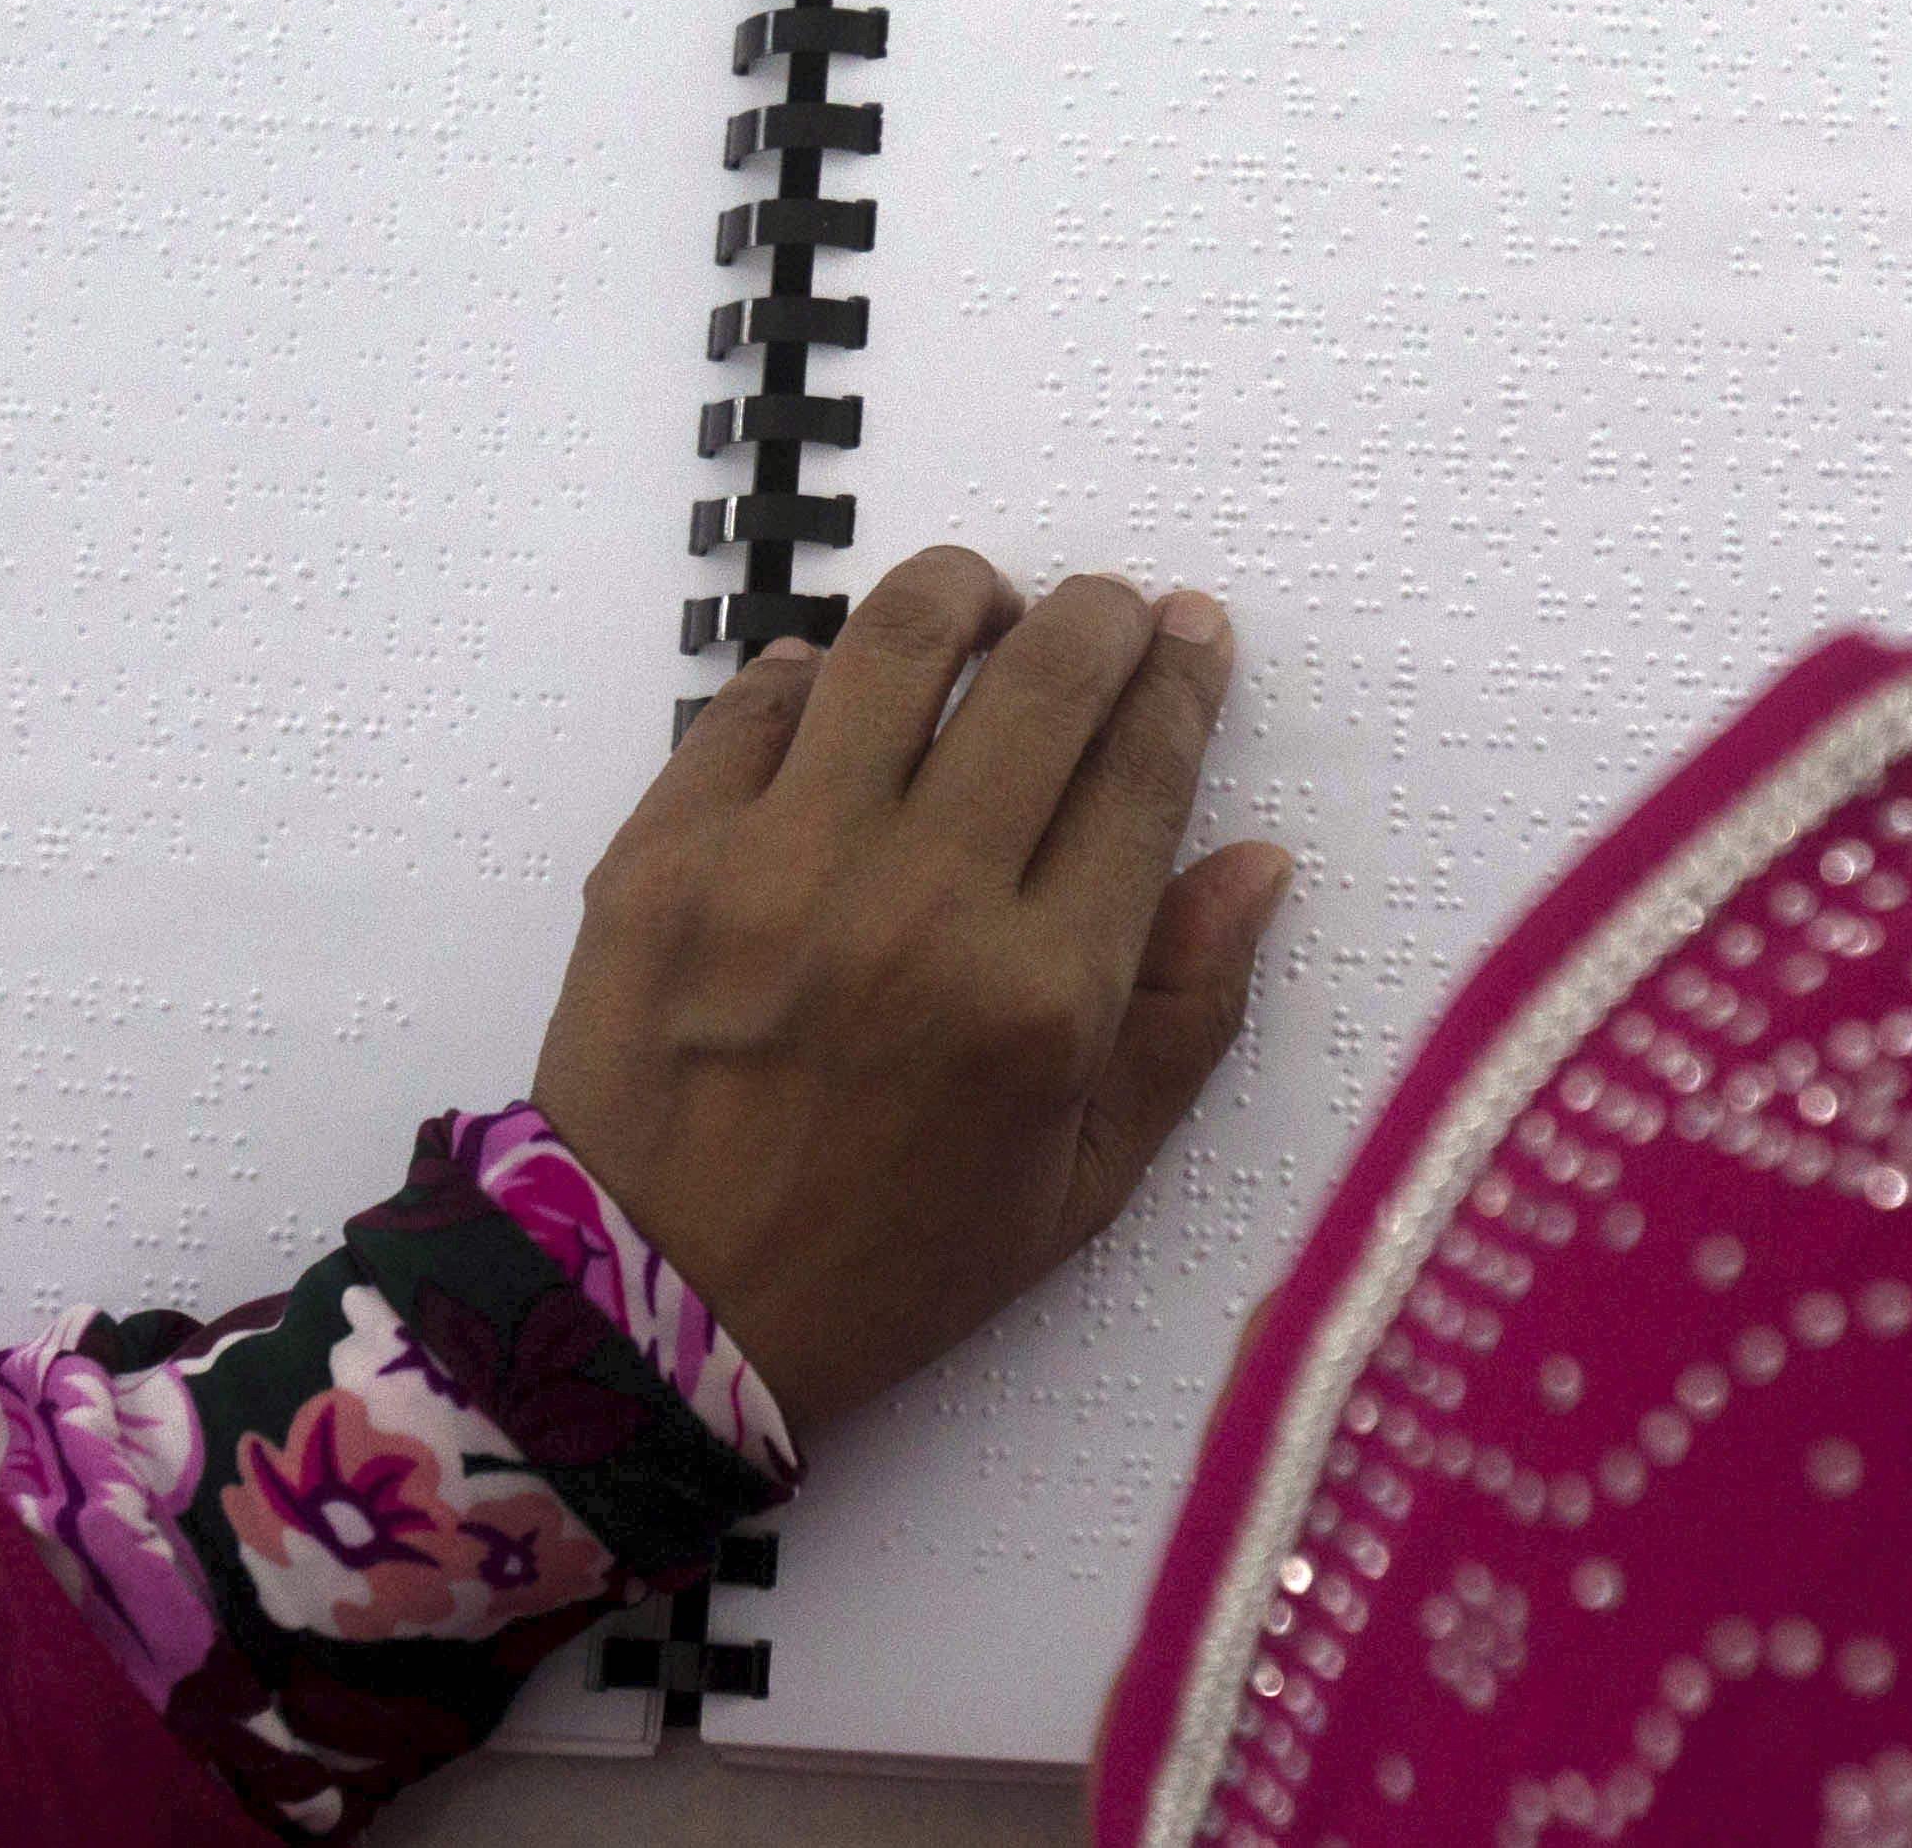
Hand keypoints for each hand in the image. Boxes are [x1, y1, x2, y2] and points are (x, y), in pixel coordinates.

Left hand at [530, 546, 1293, 1441]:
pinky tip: (844, 693)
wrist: (655, 1313)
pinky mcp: (663, 852)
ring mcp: (779, 867)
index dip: (1181, 681)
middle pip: (1041, 680)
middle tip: (1109, 614)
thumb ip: (1185, 1021)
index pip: (1142, 775)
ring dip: (962, 597)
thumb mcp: (1079, 1184)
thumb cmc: (886, 1261)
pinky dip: (816, 669)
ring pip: (895, 644)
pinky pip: (756, 699)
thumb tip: (1256, 862)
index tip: (1193, 635)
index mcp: (1044, 999)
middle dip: (1100, 618)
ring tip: (982, 608)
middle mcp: (921, 907)